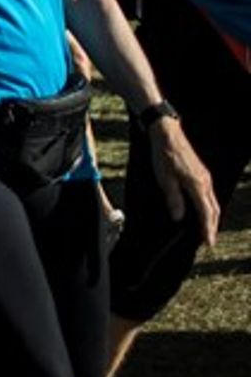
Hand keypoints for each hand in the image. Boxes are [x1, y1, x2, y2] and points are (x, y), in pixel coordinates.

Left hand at [152, 121, 220, 248]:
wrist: (168, 134)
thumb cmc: (164, 156)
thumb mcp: (164, 179)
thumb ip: (173, 199)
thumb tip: (178, 218)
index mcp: (197, 185)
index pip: (206, 213)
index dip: (207, 229)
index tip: (208, 242)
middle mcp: (205, 182)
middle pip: (213, 210)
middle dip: (212, 226)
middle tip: (208, 241)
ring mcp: (205, 177)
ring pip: (213, 202)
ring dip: (212, 217)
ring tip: (207, 229)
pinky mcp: (202, 173)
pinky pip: (209, 194)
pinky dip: (209, 206)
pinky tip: (203, 210)